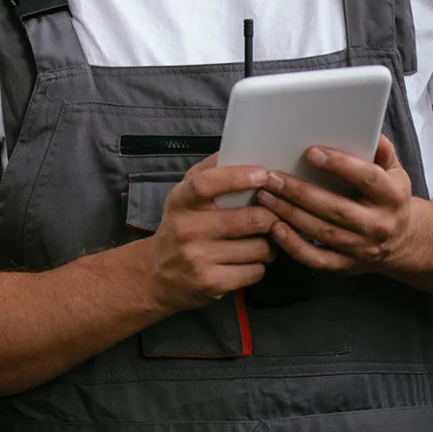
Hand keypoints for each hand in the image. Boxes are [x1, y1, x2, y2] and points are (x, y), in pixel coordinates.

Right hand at [148, 155, 278, 312]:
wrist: (156, 275)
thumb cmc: (179, 227)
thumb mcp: (183, 196)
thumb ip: (208, 172)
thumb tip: (236, 148)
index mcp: (180, 202)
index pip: (206, 184)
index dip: (238, 177)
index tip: (262, 174)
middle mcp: (187, 229)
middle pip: (248, 219)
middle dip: (271, 216)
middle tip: (276, 214)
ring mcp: (199, 258)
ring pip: (259, 247)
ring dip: (269, 243)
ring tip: (263, 239)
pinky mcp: (212, 284)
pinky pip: (255, 270)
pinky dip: (260, 264)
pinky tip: (250, 259)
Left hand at [254, 135, 418, 273]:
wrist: (403, 241)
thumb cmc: (388, 196)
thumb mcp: (394, 171)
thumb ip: (381, 150)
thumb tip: (366, 129)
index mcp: (392, 196)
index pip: (367, 178)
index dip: (339, 164)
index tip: (310, 152)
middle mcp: (379, 224)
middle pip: (337, 208)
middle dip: (301, 192)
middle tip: (271, 177)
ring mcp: (363, 248)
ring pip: (323, 233)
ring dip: (290, 214)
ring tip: (265, 196)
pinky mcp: (347, 264)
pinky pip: (318, 260)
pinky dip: (294, 246)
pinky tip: (275, 228)